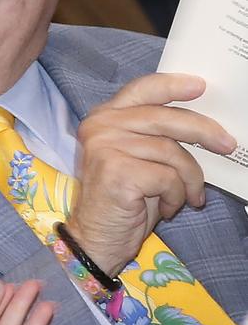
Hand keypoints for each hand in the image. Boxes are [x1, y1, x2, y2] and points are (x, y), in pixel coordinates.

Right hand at [67, 72, 235, 276]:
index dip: (172, 85)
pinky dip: (175, 196)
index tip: (201, 86)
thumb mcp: (139, 158)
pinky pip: (167, 177)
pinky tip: (167, 208)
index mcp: (104, 117)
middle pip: (164, 118)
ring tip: (189, 196)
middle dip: (202, 131)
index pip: (142, 90)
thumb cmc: (124, 200)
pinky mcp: (117, 172)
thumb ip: (156, 135)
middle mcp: (101, 127)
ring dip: (189, 179)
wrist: (97, 239)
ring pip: (171, 152)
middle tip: (227, 145)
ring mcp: (105, 147)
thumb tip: (202, 123)